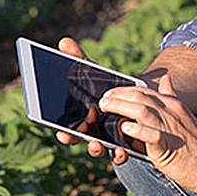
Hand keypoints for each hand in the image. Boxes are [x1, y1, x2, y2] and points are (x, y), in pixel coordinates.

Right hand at [53, 37, 130, 164]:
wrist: (135, 96)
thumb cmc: (106, 86)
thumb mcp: (94, 72)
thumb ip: (80, 59)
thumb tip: (64, 41)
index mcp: (80, 116)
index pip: (67, 127)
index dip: (63, 131)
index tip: (61, 131)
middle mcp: (91, 130)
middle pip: (79, 139)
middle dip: (75, 139)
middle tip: (71, 136)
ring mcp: (106, 139)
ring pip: (97, 148)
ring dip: (95, 149)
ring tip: (96, 145)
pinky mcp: (123, 144)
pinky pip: (118, 154)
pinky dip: (118, 154)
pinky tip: (121, 150)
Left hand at [98, 74, 196, 192]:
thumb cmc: (196, 144)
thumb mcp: (184, 115)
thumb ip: (172, 97)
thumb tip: (166, 79)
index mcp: (172, 105)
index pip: (144, 91)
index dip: (124, 90)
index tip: (109, 94)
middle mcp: (170, 112)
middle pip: (140, 97)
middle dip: (118, 96)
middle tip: (102, 100)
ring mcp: (170, 128)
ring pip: (143, 110)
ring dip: (121, 107)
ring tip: (106, 107)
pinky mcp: (168, 146)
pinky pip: (152, 134)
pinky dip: (138, 130)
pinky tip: (125, 129)